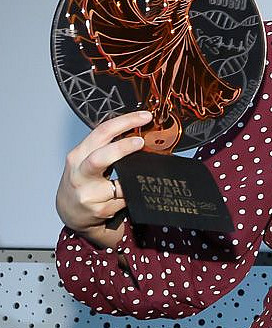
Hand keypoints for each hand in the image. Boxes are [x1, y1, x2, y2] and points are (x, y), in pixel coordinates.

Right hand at [56, 110, 151, 247]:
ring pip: (117, 185)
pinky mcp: (98, 210)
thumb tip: (141, 132)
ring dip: (132, 180)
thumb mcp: (87, 159)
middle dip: (122, 148)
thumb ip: (107, 146)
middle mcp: (79, 173)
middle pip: (100, 158)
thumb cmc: (83, 180)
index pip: (101, 132)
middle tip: (140, 141)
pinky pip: (124, 200)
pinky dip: (131, 195)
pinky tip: (128, 194)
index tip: (145, 117)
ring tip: (139, 176)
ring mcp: (88, 194)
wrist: (69, 210)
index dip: (125, 122)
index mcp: (79, 155)